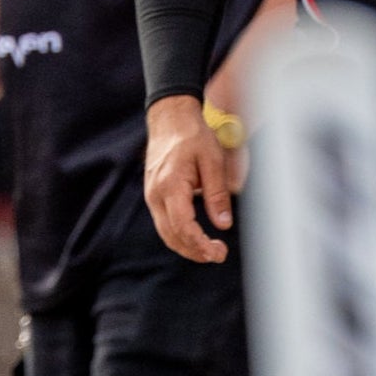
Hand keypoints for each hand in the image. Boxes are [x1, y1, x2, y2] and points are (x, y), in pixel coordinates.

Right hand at [143, 95, 232, 262]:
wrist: (170, 120)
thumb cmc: (194, 136)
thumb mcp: (213, 160)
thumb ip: (217, 193)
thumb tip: (223, 225)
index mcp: (170, 186)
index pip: (183, 226)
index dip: (199, 244)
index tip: (218, 253)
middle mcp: (156, 195)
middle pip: (172, 235)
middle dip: (194, 251)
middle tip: (218, 255)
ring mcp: (151, 196)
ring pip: (166, 232)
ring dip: (186, 245)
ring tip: (210, 251)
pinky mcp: (154, 195)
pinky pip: (164, 222)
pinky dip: (179, 234)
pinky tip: (196, 236)